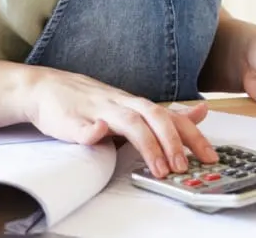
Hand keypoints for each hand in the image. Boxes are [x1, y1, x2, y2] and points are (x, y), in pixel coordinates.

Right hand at [21, 68, 216, 177]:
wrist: (45, 88)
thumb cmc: (89, 101)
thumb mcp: (130, 105)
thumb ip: (163, 113)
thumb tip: (200, 113)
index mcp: (134, 105)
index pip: (169, 117)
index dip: (191, 135)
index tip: (210, 155)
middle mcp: (121, 104)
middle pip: (154, 116)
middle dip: (172, 142)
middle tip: (184, 167)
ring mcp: (97, 110)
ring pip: (127, 122)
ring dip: (146, 144)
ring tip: (158, 167)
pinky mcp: (71, 119)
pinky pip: (81, 125)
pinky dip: (90, 130)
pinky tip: (96, 133)